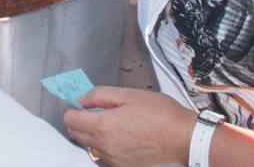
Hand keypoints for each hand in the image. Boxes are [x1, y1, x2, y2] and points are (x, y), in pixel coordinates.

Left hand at [63, 87, 195, 166]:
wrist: (183, 138)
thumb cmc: (160, 114)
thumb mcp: (128, 94)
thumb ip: (100, 95)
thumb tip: (82, 99)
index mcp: (104, 125)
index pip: (70, 120)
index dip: (72, 109)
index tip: (79, 104)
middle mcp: (105, 146)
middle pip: (76, 135)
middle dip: (79, 122)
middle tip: (92, 111)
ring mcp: (114, 159)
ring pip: (89, 146)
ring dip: (92, 134)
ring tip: (111, 122)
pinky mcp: (123, 166)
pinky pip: (104, 156)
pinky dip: (105, 146)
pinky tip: (121, 135)